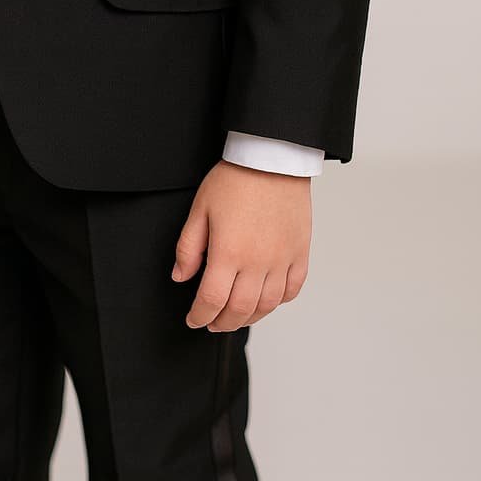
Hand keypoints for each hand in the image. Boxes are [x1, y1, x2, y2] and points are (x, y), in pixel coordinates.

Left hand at [172, 160, 310, 331]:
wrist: (272, 158)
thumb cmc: (235, 179)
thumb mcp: (200, 209)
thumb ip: (188, 247)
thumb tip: (181, 277)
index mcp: (228, 252)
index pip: (212, 300)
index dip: (200, 316)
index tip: (194, 319)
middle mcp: (257, 262)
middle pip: (240, 310)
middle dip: (222, 322)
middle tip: (212, 322)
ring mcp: (282, 259)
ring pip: (267, 305)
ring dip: (249, 318)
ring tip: (236, 316)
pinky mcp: (300, 253)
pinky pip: (292, 290)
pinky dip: (278, 301)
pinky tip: (266, 299)